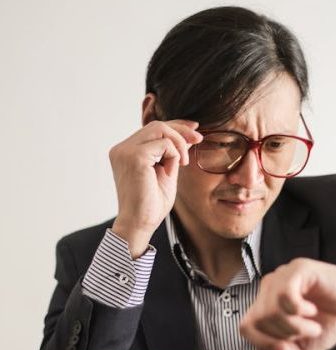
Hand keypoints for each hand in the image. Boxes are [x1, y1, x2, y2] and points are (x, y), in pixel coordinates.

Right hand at [109, 120, 202, 257]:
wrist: (140, 224)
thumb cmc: (151, 205)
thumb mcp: (165, 173)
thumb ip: (171, 154)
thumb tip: (186, 136)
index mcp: (126, 152)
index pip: (152, 129)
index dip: (175, 125)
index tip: (194, 128)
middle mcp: (122, 149)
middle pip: (156, 125)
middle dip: (181, 130)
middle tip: (199, 139)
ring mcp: (125, 151)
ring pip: (159, 128)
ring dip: (179, 143)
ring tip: (184, 162)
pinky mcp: (134, 157)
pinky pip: (164, 143)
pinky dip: (175, 154)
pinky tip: (174, 170)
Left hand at [240, 258, 335, 349]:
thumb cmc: (328, 323)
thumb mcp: (301, 347)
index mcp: (265, 304)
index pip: (246, 326)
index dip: (263, 343)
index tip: (285, 348)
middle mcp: (270, 287)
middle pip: (258, 319)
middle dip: (283, 335)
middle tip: (305, 333)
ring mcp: (282, 276)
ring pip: (271, 309)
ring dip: (295, 326)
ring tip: (313, 325)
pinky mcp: (298, 269)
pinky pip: (285, 294)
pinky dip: (299, 310)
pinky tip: (311, 310)